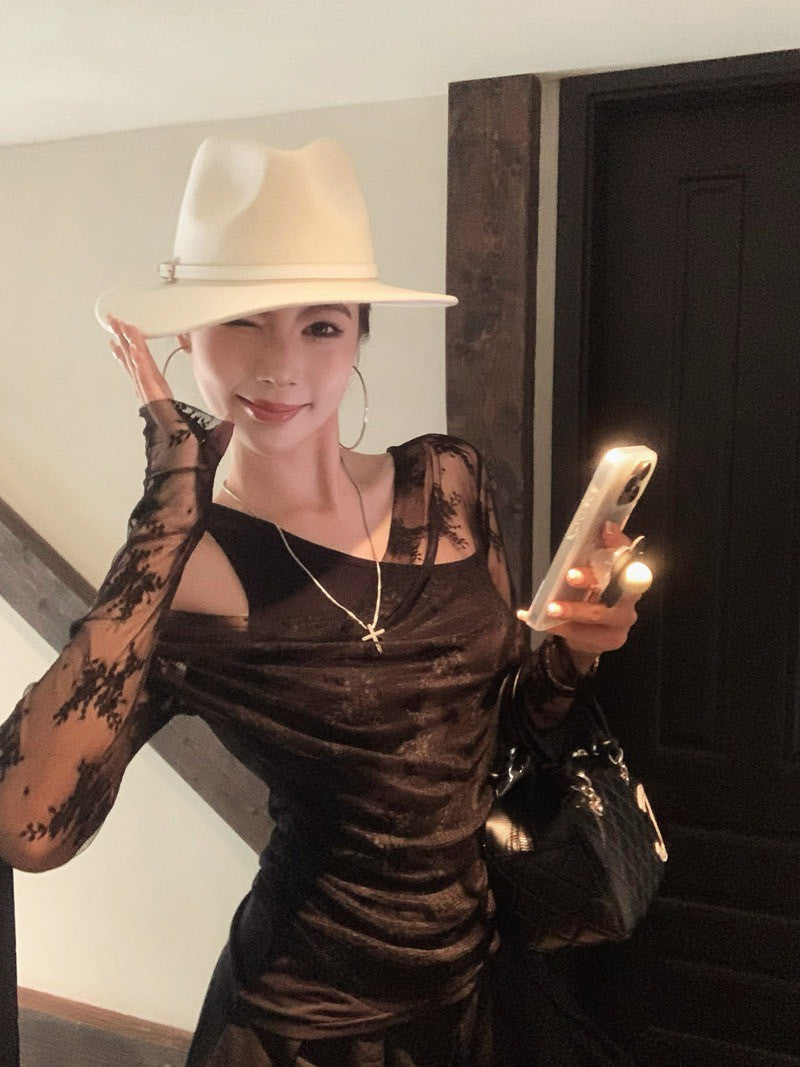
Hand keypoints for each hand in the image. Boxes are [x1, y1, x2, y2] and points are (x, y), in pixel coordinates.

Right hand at [107, 315, 172, 404]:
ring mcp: (142, 381)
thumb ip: (148, 370)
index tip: (113, 328)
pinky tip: (135, 352)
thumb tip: (142, 358)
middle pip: (127, 352)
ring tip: (123, 328)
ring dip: (127, 343)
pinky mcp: (149, 387)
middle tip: (112, 319)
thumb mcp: (155, 382)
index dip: (121, 339)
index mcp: (141, 373)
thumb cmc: (161, 403)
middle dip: (120, 334)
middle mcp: (138, 376)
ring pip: (133, 359)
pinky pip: (143, 372)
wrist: (165, 419)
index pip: (129, 353)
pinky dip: (139, 362)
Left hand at [544, 522, 645, 672]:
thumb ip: (602, 551)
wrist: (595, 634)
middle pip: (618, 586)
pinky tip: (535, 619)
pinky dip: (557, 626)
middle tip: (571, 575)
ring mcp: (622, 621)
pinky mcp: (610, 639)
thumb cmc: (594, 595)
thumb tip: (604, 524)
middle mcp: (630, 598)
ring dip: (572, 610)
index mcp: (629, 575)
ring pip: (598, 614)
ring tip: (550, 608)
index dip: (620, 544)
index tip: (604, 529)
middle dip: (593, 579)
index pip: (630, 555)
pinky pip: (581, 633)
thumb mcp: (596, 572)